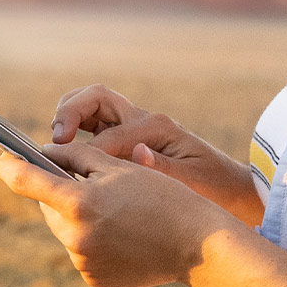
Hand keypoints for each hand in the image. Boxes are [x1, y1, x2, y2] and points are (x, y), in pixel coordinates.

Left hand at [0, 143, 244, 286]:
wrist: (196, 245)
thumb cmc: (161, 196)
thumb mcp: (118, 166)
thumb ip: (75, 155)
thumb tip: (43, 154)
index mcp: (79, 203)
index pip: (26, 181)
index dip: (11, 166)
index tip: (4, 158)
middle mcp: (74, 236)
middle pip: (48, 206)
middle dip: (61, 192)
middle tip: (91, 182)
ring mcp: (82, 261)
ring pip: (64, 229)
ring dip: (77, 216)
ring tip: (116, 210)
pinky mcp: (92, 278)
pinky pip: (80, 250)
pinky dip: (92, 239)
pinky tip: (121, 233)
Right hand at [51, 85, 263, 225]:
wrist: (231, 189)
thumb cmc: (215, 188)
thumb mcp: (195, 183)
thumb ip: (164, 168)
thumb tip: (137, 153)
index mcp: (157, 127)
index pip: (110, 135)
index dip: (86, 153)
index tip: (66, 173)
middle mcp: (143, 120)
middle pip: (96, 97)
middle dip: (70, 112)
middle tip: (57, 137)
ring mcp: (135, 126)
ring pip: (92, 105)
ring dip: (69, 115)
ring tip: (55, 140)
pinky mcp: (130, 136)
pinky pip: (96, 123)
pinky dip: (76, 128)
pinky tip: (65, 153)